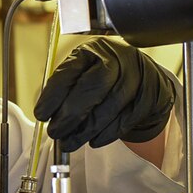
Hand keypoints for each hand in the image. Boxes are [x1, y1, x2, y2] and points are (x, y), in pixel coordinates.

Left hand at [34, 38, 174, 151]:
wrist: (144, 78)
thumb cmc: (105, 78)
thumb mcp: (83, 73)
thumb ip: (67, 90)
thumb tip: (48, 116)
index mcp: (93, 50)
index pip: (71, 70)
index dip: (54, 95)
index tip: (41, 114)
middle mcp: (117, 57)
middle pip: (94, 85)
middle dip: (71, 114)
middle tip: (56, 132)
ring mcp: (137, 75)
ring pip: (112, 105)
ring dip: (87, 129)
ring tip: (70, 142)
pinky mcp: (150, 94)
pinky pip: (127, 118)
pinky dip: (107, 133)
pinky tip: (94, 140)